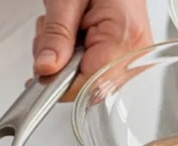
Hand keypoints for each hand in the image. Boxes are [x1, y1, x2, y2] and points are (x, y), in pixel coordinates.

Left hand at [31, 0, 152, 99]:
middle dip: (60, 66)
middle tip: (53, 35)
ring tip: (67, 28)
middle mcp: (134, 53)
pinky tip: (77, 35)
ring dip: (66, 60)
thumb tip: (46, 69)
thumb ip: (56, 34)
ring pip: (88, 80)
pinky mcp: (126, 57)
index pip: (89, 85)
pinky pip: (96, 70)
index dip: (60, 82)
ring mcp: (133, 57)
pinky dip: (78, 56)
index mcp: (124, 38)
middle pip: (88, 86)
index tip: (42, 69)